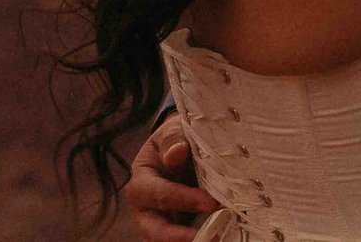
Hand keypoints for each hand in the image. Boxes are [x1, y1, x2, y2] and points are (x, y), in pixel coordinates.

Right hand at [123, 115, 217, 241]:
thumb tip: (176, 153)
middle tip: (211, 237)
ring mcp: (158, 223)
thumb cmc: (177, 139)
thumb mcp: (173, 130)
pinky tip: (220, 235)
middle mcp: (144, 208)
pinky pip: (185, 240)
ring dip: (192, 240)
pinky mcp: (176, 231)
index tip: (210, 202)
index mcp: (140, 181)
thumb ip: (173, 138)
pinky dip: (200, 238)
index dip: (183, 199)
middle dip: (179, 237)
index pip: (158, 194)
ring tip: (218, 237)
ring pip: (167, 240)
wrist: (183, 148)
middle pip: (154, 230)